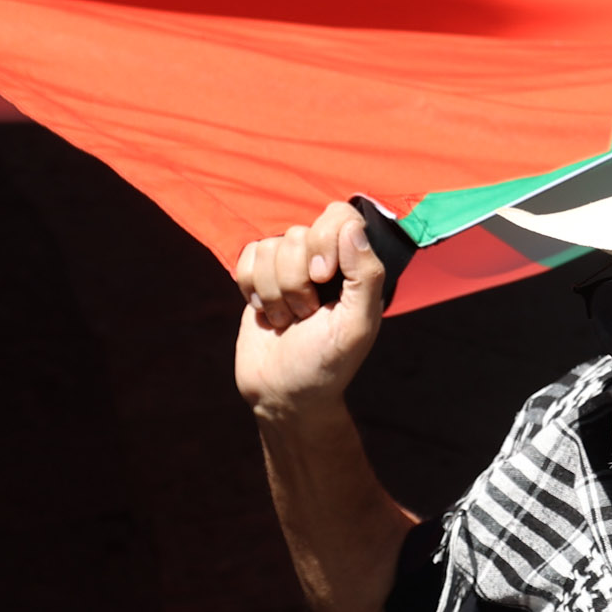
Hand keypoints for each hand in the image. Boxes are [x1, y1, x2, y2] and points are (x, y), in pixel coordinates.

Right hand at [233, 201, 389, 426]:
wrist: (282, 394)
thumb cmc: (326, 364)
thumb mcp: (356, 327)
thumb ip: (365, 276)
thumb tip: (352, 227)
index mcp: (355, 265)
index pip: (339, 216)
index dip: (324, 241)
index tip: (322, 279)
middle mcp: (324, 259)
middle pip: (298, 235)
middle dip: (296, 282)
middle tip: (307, 314)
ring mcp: (289, 266)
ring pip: (269, 247)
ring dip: (275, 292)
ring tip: (289, 319)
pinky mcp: (259, 276)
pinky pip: (246, 256)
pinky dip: (252, 288)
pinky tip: (267, 312)